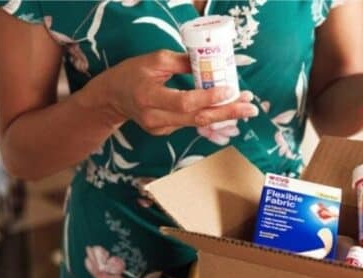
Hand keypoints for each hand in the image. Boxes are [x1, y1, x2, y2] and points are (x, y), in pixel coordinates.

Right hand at [90, 50, 257, 134]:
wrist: (113, 97)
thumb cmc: (133, 73)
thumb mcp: (155, 60)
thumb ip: (183, 62)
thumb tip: (211, 63)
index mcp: (148, 96)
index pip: (183, 101)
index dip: (208, 97)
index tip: (230, 90)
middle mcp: (154, 117)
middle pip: (196, 118)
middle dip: (226, 112)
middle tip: (250, 107)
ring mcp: (159, 128)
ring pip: (196, 123)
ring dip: (222, 114)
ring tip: (245, 106)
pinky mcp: (163, 132)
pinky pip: (190, 123)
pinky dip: (208, 115)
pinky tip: (224, 109)